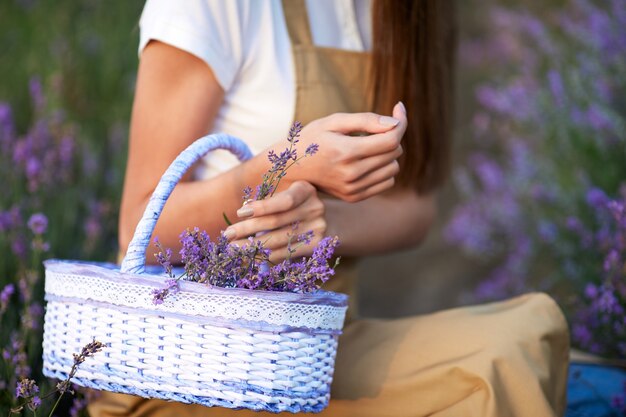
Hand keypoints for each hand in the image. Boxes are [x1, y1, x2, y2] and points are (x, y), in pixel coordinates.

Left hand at [224, 181, 326, 262]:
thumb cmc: (297, 204)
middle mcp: (315, 208)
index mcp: (306, 190)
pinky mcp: (316, 246)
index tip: (240, 212)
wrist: (329, 220)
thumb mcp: (287, 194)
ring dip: (252, 246)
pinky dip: (265, 255)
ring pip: (278, 240)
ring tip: (233, 248)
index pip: (284, 201)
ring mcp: (318, 228)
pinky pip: (285, 253)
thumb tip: (243, 211)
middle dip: (248, 229)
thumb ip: (268, 200)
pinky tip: (250, 255)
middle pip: (276, 222)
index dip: (261, 207)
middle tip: (227, 235)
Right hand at [283, 102, 406, 202]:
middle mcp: (351, 174)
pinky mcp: (354, 197)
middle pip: (394, 152)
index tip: (398, 108)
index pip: (390, 140)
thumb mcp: (333, 122)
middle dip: (390, 136)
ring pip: (394, 169)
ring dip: (387, 154)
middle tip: (373, 129)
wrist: (290, 168)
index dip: (400, 122)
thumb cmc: (312, 140)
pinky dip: (383, 170)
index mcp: (345, 152)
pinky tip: (367, 162)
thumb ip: (365, 120)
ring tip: (367, 147)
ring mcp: (353, 189)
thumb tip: (395, 123)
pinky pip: (387, 183)